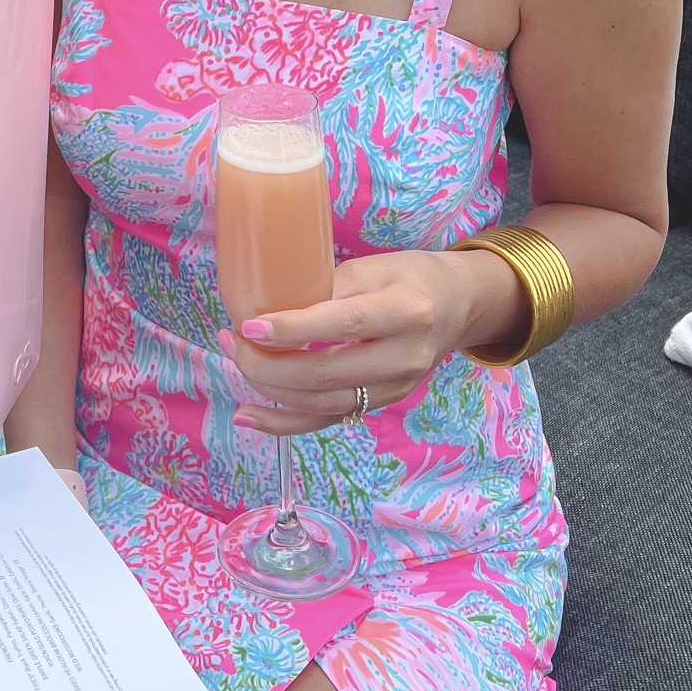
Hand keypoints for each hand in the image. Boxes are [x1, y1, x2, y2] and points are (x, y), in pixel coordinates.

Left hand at [219, 247, 526, 435]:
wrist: (459, 307)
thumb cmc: (409, 277)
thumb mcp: (373, 267)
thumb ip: (327, 285)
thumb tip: (267, 304)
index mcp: (407, 310)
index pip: (344, 324)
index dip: (294, 329)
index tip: (250, 326)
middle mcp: (405, 356)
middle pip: (328, 374)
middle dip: (270, 365)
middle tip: (232, 341)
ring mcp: (396, 388)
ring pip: (324, 404)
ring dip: (271, 391)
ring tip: (236, 363)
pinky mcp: (382, 405)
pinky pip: (328, 421)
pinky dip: (285, 423)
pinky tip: (248, 417)